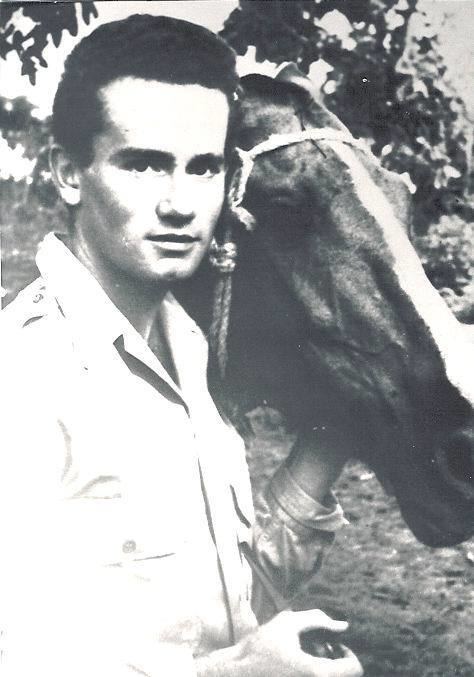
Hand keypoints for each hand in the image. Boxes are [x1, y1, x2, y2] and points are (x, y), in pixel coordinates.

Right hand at [196, 609, 362, 676]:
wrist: (234, 674)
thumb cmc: (260, 648)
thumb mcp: (288, 623)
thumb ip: (318, 619)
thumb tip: (342, 624)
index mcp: (317, 674)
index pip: (355, 669)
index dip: (348, 653)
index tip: (333, 645)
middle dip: (337, 664)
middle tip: (320, 651)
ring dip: (327, 670)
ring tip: (307, 660)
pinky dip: (315, 675)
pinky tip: (297, 668)